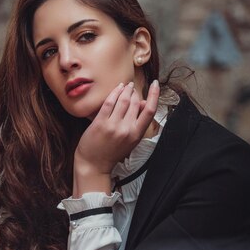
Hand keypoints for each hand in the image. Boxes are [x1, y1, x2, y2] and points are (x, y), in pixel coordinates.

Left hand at [73, 80, 159, 195]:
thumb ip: (138, 123)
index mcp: (136, 134)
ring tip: (126, 86)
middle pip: (135, 102)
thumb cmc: (111, 153)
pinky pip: (109, 103)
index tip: (155, 84)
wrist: (93, 165)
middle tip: (132, 87)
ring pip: (123, 100)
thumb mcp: (130, 141)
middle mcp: (127, 129)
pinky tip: (117, 88)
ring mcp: (113, 126)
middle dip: (135, 92)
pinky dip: (114, 93)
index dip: (154, 94)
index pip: (150, 110)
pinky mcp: (100, 123)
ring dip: (126, 89)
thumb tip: (143, 103)